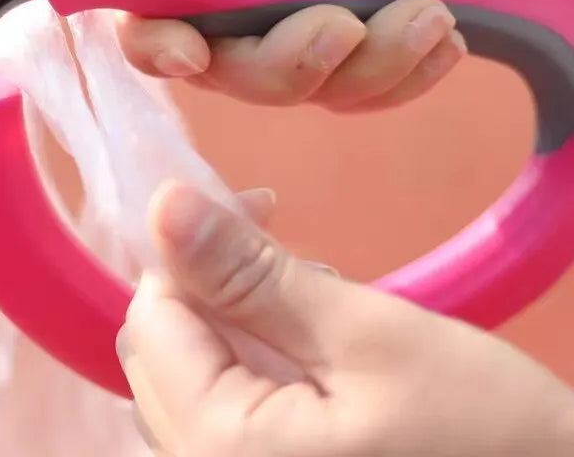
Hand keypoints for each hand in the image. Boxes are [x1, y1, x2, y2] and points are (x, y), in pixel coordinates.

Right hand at [104, 0, 573, 109]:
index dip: (153, 32)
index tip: (186, 52)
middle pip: (221, 61)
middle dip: (277, 62)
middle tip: (338, 27)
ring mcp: (311, 15)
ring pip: (291, 87)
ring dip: (360, 65)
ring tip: (429, 11)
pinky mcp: (365, 54)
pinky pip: (357, 96)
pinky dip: (402, 74)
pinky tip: (444, 31)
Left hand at [118, 184, 573, 455]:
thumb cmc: (484, 435)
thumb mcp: (368, 337)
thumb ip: (252, 276)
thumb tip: (164, 204)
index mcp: (217, 451)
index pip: (153, 317)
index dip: (192, 247)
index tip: (259, 204)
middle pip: (166, 352)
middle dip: (216, 284)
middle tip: (293, 252)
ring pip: (195, 379)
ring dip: (241, 320)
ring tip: (319, 301)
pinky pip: (228, 413)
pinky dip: (259, 363)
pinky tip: (315, 349)